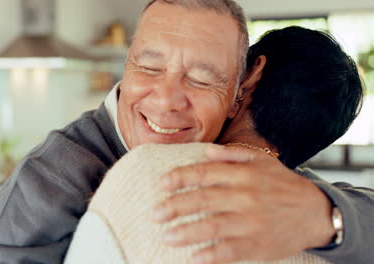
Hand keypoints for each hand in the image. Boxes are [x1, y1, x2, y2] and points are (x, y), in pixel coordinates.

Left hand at [153, 145, 334, 263]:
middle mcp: (246, 196)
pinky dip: (211, 255)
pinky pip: (230, 251)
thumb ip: (234, 154)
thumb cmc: (284, 185)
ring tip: (167, 236)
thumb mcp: (263, 161)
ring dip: (186, 232)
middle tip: (155, 213)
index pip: (205, 173)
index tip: (162, 183)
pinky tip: (194, 257)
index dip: (180, 177)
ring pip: (213, 226)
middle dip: (175, 206)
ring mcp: (252, 222)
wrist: (317, 212)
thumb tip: (206, 150)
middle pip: (203, 199)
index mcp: (244, 175)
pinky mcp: (258, 244)